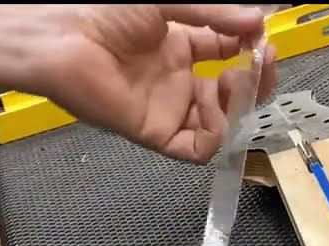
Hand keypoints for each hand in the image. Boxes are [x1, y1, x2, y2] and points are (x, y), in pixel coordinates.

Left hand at [34, 4, 279, 163]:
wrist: (64, 40)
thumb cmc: (105, 13)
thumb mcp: (168, 4)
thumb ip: (214, 15)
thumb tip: (258, 22)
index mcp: (177, 47)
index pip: (225, 54)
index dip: (249, 49)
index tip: (263, 41)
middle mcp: (176, 80)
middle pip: (231, 93)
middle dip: (255, 81)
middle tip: (262, 64)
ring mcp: (169, 108)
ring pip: (221, 123)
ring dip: (239, 106)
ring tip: (235, 83)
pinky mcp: (158, 133)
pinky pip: (197, 149)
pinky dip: (216, 135)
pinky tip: (215, 110)